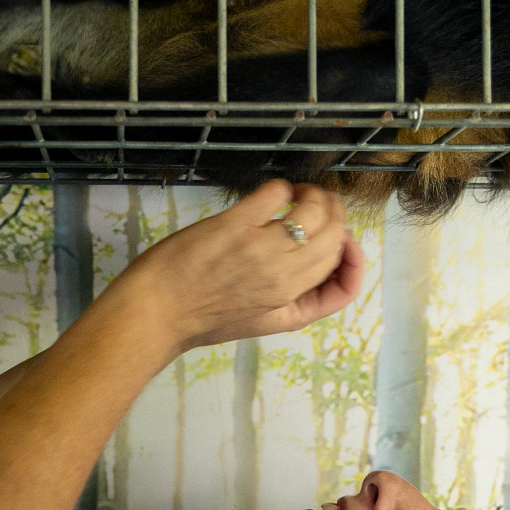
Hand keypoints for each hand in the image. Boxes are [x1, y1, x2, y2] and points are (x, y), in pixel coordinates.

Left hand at [130, 181, 364, 351]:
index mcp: (291, 305)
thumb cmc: (203, 320)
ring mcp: (261, 248)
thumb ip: (298, 302)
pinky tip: (272, 193)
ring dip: (315, 195)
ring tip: (300, 194)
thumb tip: (324, 268)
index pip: (345, 282)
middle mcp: (283, 276)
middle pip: (336, 237)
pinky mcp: (236, 224)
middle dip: (337, 216)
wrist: (156, 312)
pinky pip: (276, 193)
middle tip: (321, 206)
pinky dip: (282, 187)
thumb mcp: (263, 322)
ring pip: (314, 210)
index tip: (343, 244)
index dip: (353, 259)